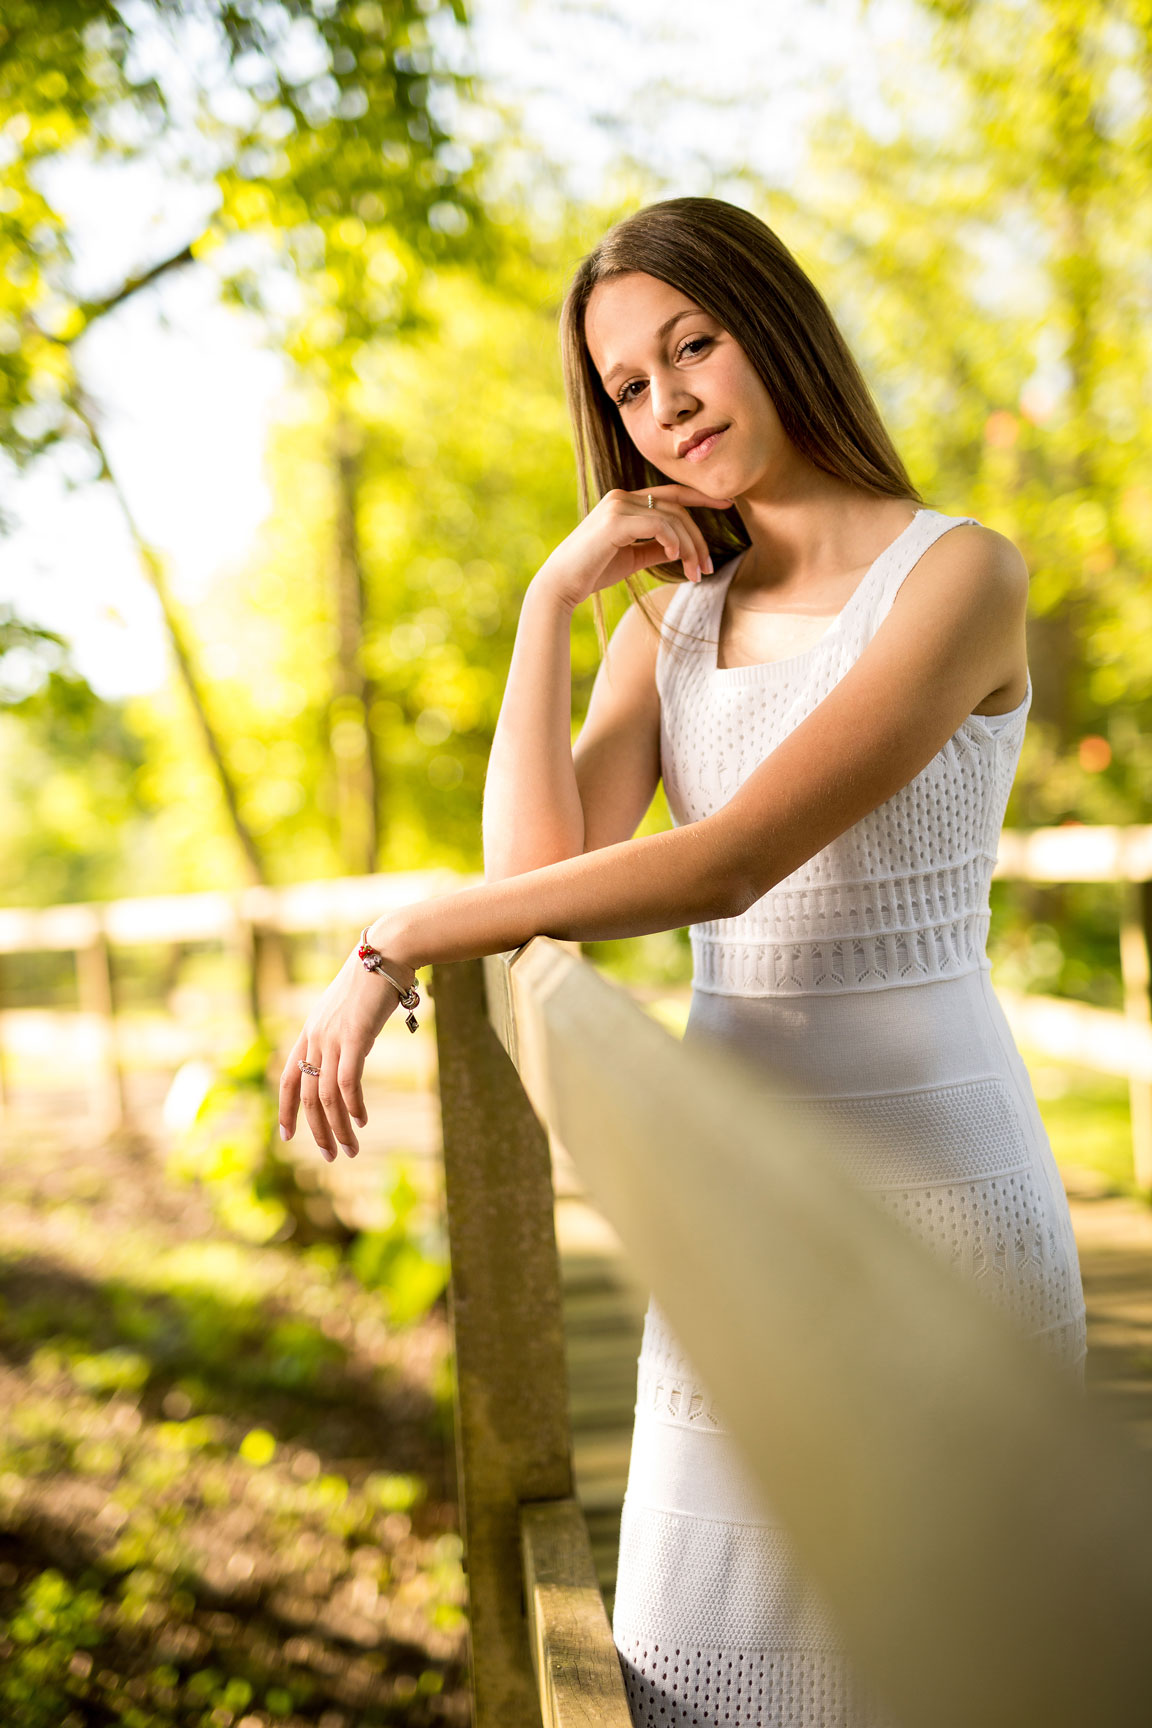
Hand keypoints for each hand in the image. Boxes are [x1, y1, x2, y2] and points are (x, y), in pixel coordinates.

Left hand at [278, 945, 414, 1160]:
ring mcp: (332, 1037)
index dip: (285, 1110)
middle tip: (331, 1157)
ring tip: (350, 1150)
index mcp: (309, 1032)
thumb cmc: (373, 980)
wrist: (387, 953)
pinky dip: (353, 1106)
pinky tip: (361, 1121)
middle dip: (317, 1131)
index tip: (287, 1137)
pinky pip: (348, 1082)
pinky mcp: (355, 1037)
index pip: (288, 1078)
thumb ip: (344, 1033)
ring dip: (338, 1127)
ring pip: (326, 1096)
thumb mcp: (349, 1010)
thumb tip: (353, 1051)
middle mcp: (315, 1038)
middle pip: (307, 1096)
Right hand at [535, 483, 733, 609]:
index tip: (728, 503)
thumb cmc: (594, 571)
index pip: (671, 494)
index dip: (701, 496)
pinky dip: (673, 539)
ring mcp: (618, 505)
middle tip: (708, 569)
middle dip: (699, 538)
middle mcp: (622, 497)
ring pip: (671, 517)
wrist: (562, 584)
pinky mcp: (615, 521)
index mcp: (626, 501)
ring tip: (697, 573)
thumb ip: (657, 547)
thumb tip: (682, 547)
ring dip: (691, 547)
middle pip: (677, 508)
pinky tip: (676, 556)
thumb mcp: (633, 557)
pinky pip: (658, 524)